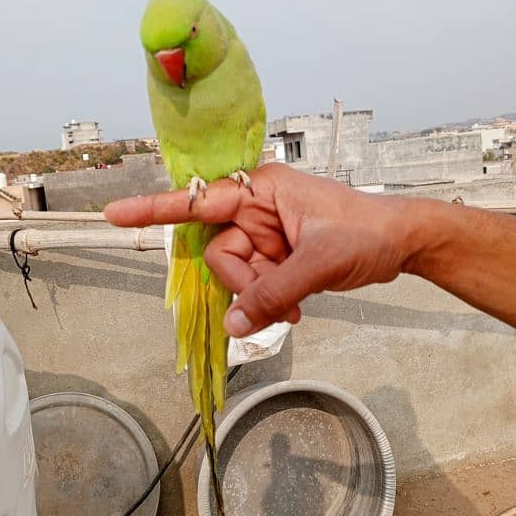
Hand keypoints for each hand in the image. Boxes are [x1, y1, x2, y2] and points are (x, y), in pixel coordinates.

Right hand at [104, 163, 416, 337]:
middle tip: (277, 295)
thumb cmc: (365, 233)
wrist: (401, 243)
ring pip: (237, 275)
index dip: (154, 209)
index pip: (198, 202)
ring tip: (296, 306)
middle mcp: (256, 209)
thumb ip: (273, 294)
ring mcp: (267, 234)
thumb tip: (234, 325)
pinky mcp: (277, 255)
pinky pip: (256, 285)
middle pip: (220, 254)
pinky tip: (296, 310)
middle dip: (244, 281)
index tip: (114, 215)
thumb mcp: (318, 262)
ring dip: (262, 296)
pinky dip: (270, 301)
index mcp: (261, 191)